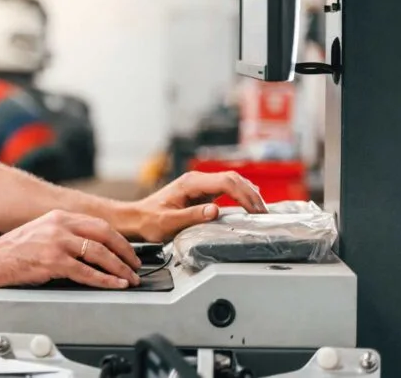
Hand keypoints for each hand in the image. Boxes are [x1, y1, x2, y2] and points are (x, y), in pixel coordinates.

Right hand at [0, 210, 142, 289]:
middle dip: (125, 250)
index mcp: (59, 216)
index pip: (97, 223)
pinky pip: (87, 272)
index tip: (128, 249)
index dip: (118, 237)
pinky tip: (115, 285)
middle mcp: (60, 225)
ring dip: (119, 267)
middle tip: (135, 263)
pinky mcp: (53, 262)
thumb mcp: (42, 230)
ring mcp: (57, 243)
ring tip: (130, 278)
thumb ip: (64, 232)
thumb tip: (90, 245)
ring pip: (99, 253)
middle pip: (104, 233)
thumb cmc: (14, 249)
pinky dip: (105, 280)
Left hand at [129, 171, 268, 242]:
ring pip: (231, 181)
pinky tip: (249, 205)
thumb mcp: (169, 222)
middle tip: (264, 213)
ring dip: (248, 193)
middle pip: (233, 178)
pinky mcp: (201, 193)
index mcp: (190, 183)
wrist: (136, 219)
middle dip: (251, 194)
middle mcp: (196, 180)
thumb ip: (192, 216)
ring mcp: (199, 185)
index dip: (245, 195)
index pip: (226, 182)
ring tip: (261, 211)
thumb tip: (215, 210)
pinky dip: (240, 195)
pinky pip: (226, 189)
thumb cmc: (149, 221)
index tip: (256, 211)